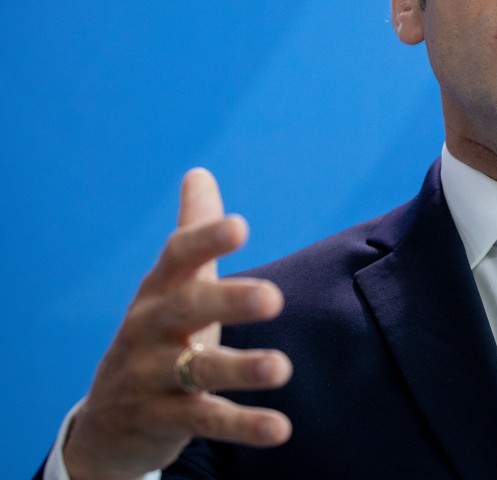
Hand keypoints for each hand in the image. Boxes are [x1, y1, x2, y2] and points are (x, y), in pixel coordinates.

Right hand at [63, 169, 292, 479]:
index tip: (240, 225)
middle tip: (273, 298)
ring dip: (240, 369)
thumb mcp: (172, 284)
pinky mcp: (166, 420)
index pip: (177, 257)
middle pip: (186, 310)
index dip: (205, 240)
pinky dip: (243, 426)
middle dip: (227, 302)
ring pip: (196, 370)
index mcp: (159, 290)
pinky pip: (206, 421)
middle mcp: (151, 330)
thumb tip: (199, 172)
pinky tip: (281, 428)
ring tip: (282, 368)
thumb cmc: (159, 334)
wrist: (110, 417)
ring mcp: (154, 377)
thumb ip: (194, 233)